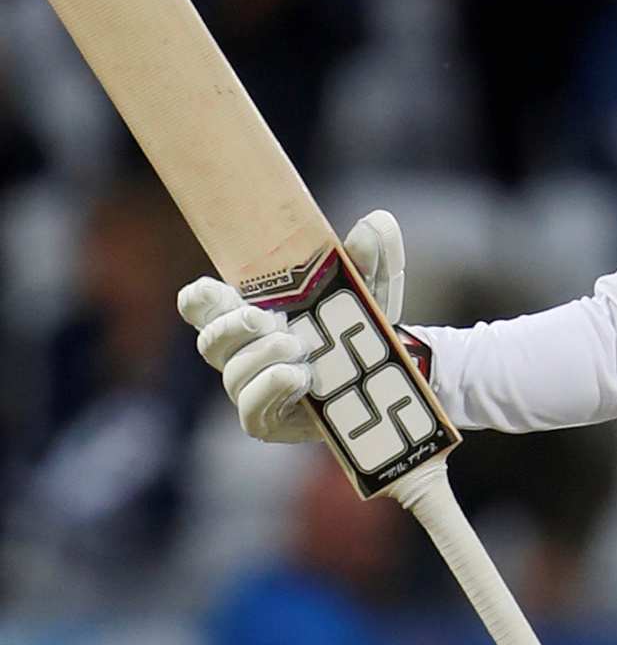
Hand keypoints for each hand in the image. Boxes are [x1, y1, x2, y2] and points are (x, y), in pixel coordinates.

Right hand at [178, 211, 404, 443]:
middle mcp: (243, 351)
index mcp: (251, 311)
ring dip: (262, 357)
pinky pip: (253, 412)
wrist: (388, 376)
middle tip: (263, 318)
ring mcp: (253, 387)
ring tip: (298, 347)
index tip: (216, 289)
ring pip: (233, 374)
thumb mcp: (371, 287)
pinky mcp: (270, 420)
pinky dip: (273, 389)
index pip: (202, 305)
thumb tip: (374, 225)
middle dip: (230, 328)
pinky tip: (299, 377)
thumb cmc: (358, 326)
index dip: (200, 299)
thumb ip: (371, 255)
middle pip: (210, 341)